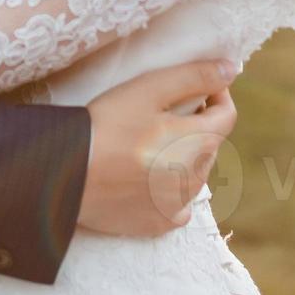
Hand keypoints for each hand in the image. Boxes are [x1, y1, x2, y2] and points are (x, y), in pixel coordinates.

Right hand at [78, 59, 239, 237]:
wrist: (64, 173)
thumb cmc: (105, 126)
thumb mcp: (148, 89)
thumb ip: (194, 77)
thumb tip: (230, 70)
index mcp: (198, 144)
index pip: (226, 116)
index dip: (215, 96)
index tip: (194, 88)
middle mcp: (196, 179)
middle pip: (208, 145)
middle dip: (193, 128)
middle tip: (156, 116)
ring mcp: (177, 205)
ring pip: (194, 175)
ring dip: (181, 159)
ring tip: (145, 147)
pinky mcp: (157, 224)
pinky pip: (177, 205)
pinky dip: (167, 191)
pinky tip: (142, 179)